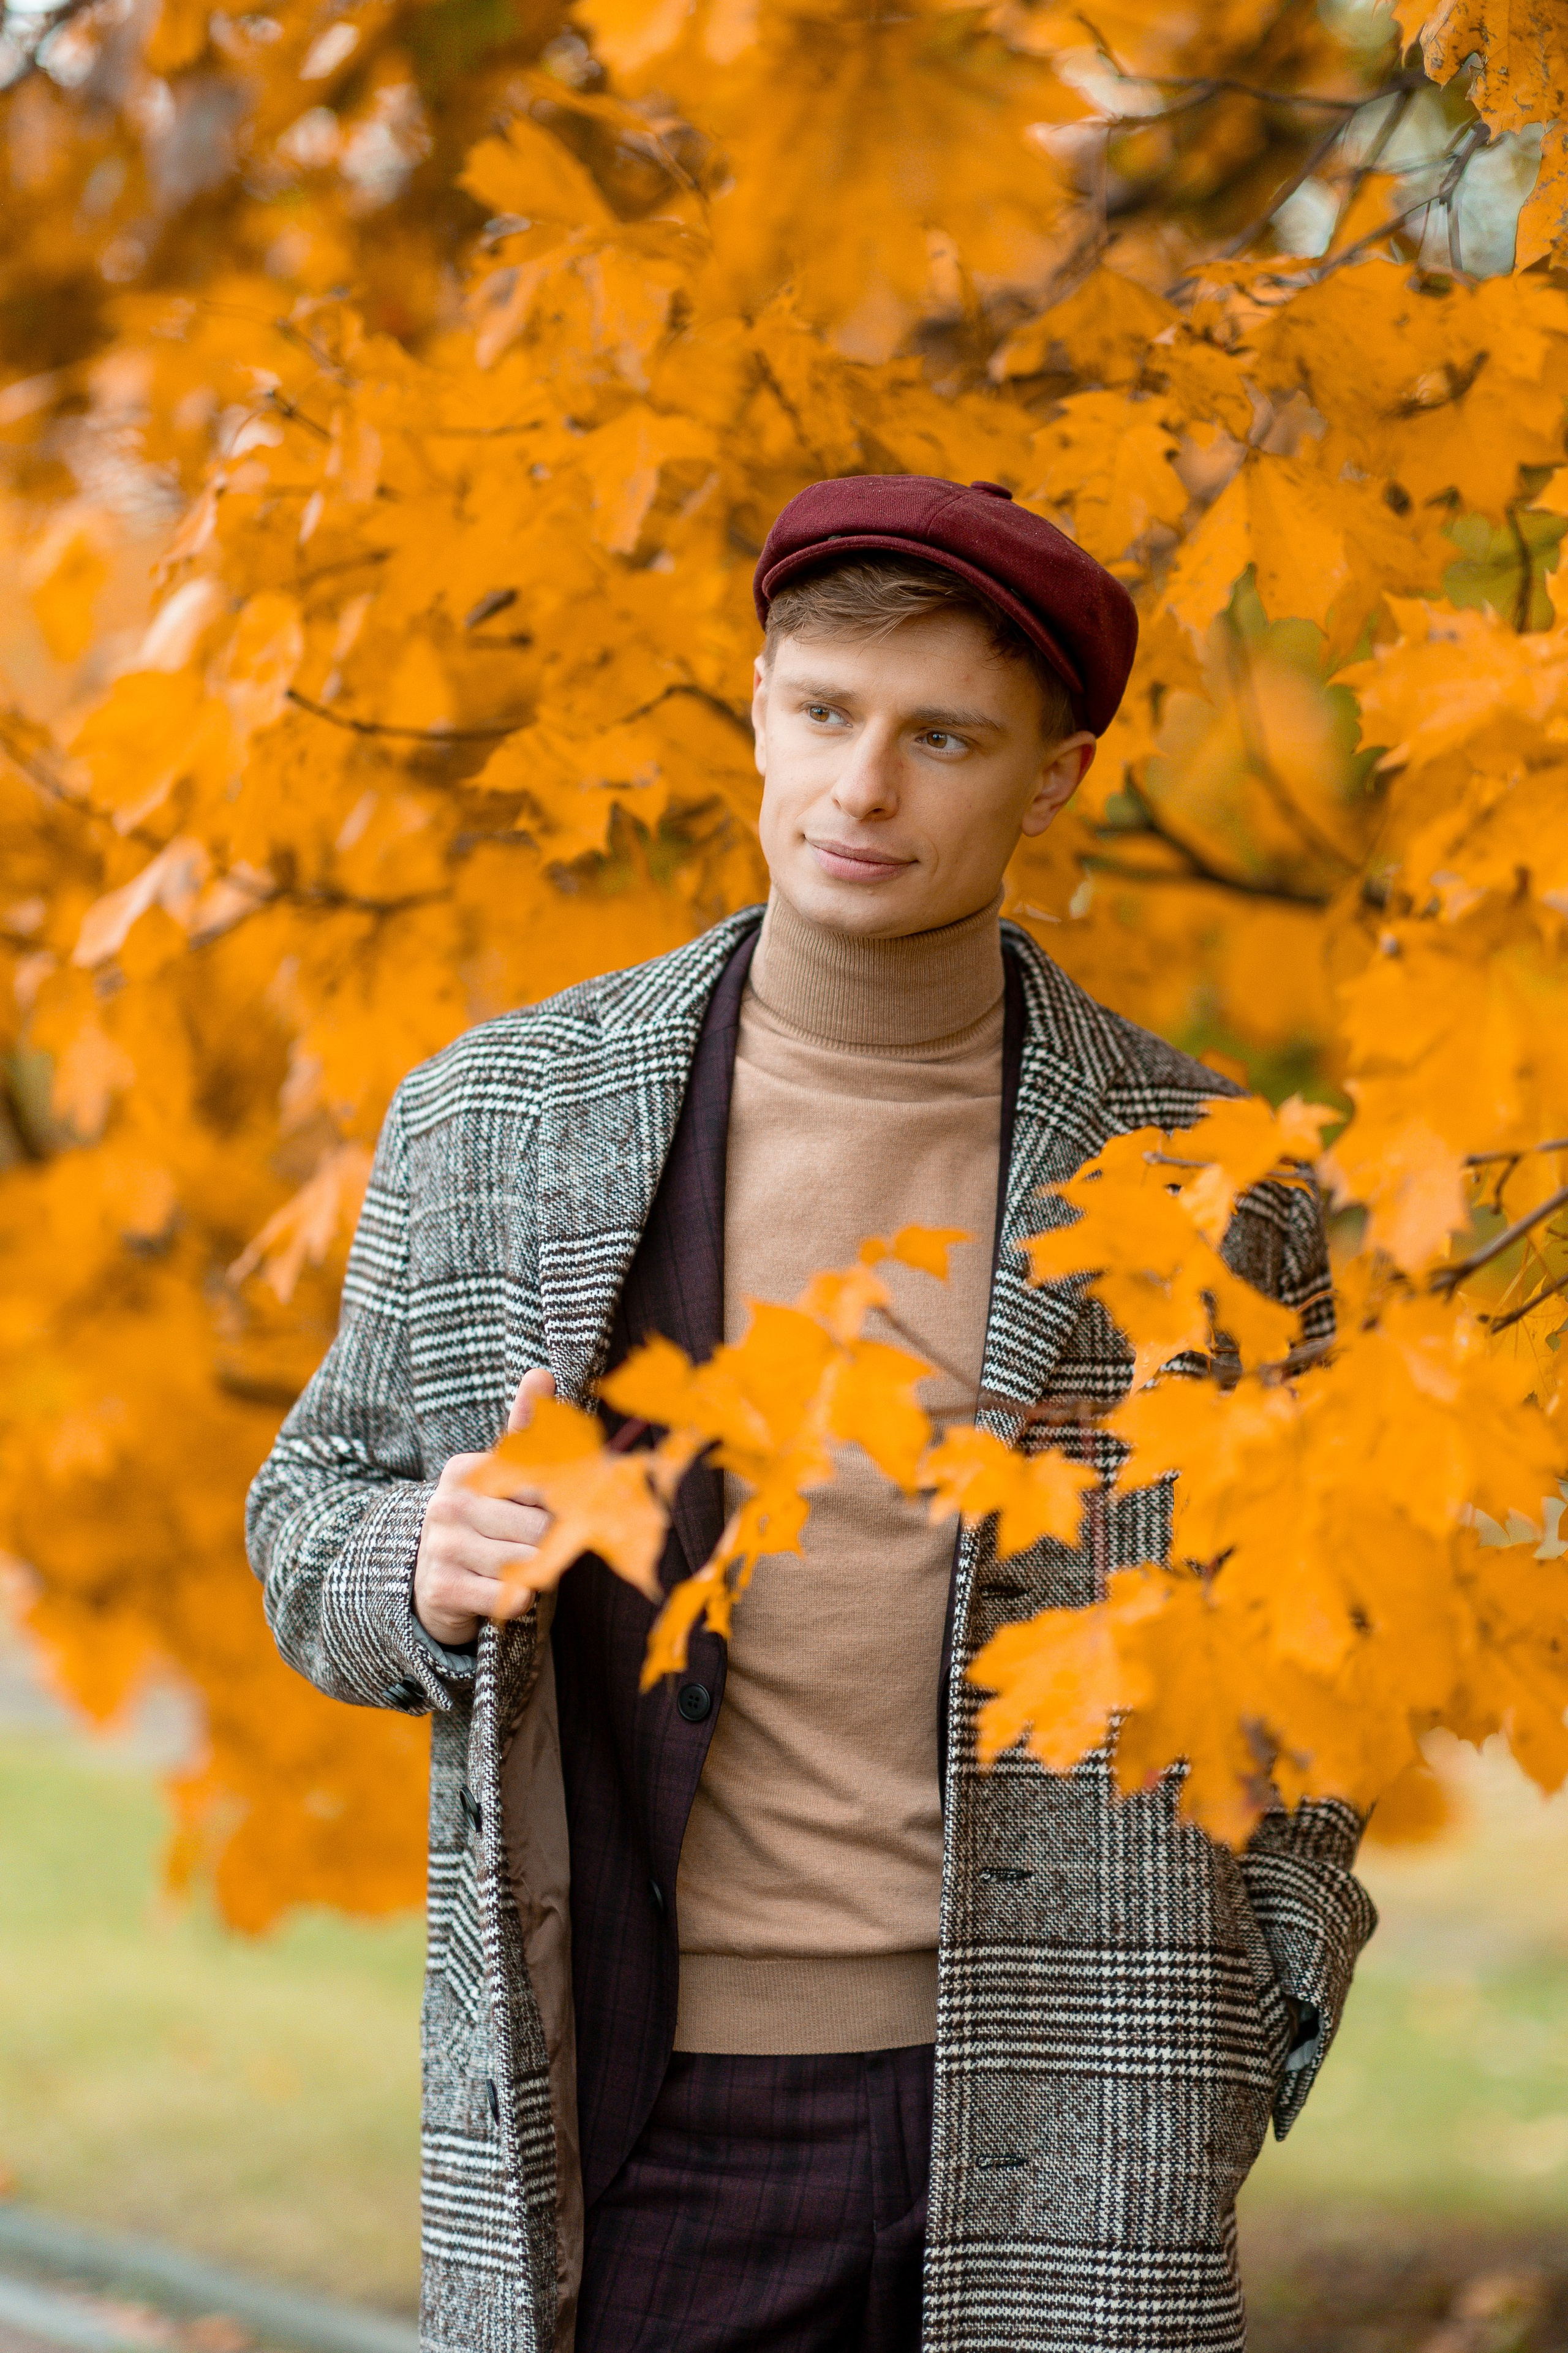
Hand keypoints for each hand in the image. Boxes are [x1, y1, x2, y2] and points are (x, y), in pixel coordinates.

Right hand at [412, 1368, 554, 1646]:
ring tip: (514, 1567)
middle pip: (539, 1526)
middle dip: (546, 1542)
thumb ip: (524, 1430)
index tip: (550, 1512)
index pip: (540, 1484)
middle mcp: (448, 1504)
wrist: (435, 1586)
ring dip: (534, 1572)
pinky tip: (501, 1592)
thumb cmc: (484, 1525)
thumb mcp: (500, 1478)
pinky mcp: (444, 1589)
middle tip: (528, 1547)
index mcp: (464, 1470)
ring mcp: (441, 1547)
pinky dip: (517, 1598)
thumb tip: (540, 1372)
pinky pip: (509, 1595)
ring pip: (527, 1562)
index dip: (556, 1504)